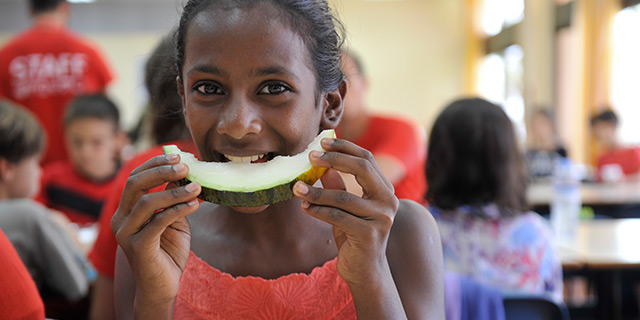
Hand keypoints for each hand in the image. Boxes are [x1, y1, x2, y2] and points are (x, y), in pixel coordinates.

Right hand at [110, 154, 200, 307]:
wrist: (163, 286)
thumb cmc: (168, 251)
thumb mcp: (172, 218)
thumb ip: (172, 197)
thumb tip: (182, 171)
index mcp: (125, 210)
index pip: (134, 178)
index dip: (154, 164)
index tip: (178, 155)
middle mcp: (120, 220)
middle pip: (134, 184)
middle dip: (161, 171)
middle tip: (186, 166)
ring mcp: (126, 234)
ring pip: (147, 202)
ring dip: (175, 192)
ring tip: (198, 188)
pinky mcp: (137, 247)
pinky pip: (157, 222)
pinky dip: (177, 210)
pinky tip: (194, 205)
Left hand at [293, 138, 398, 285]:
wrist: (364, 272)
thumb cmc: (353, 237)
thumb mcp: (345, 208)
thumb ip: (338, 186)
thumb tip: (322, 164)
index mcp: (384, 190)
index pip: (367, 159)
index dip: (345, 147)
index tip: (322, 141)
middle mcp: (388, 201)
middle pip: (362, 168)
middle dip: (334, 159)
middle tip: (309, 156)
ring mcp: (382, 218)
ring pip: (343, 196)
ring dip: (316, 191)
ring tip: (297, 188)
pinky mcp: (369, 234)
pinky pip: (338, 217)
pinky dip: (318, 210)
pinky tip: (304, 207)